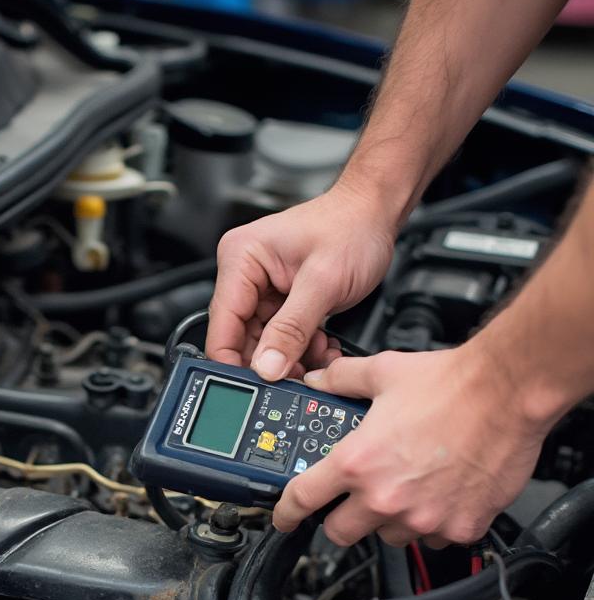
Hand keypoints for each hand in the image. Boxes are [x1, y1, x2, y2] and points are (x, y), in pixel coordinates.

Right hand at [207, 185, 395, 379]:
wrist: (376, 214)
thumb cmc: (352, 227)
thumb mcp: (323, 283)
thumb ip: (292, 330)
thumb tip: (266, 368)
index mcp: (240, 258)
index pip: (222, 322)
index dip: (232, 359)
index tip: (252, 386)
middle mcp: (244, 271)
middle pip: (240, 336)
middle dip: (269, 360)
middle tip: (296, 375)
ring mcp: (260, 286)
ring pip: (262, 341)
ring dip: (289, 356)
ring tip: (316, 355)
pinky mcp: (278, 298)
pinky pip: (279, 335)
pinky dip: (300, 347)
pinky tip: (319, 345)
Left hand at [273, 345, 549, 546]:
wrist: (509, 391)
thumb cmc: (452, 384)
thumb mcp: (382, 372)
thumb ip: (341, 380)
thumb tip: (319, 382)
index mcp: (357, 462)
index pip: (302, 500)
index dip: (285, 512)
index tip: (283, 517)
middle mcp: (385, 497)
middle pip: (340, 533)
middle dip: (339, 518)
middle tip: (351, 500)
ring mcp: (423, 517)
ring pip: (388, 538)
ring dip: (387, 520)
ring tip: (404, 489)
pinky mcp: (459, 527)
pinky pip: (433, 540)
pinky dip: (431, 524)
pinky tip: (437, 495)